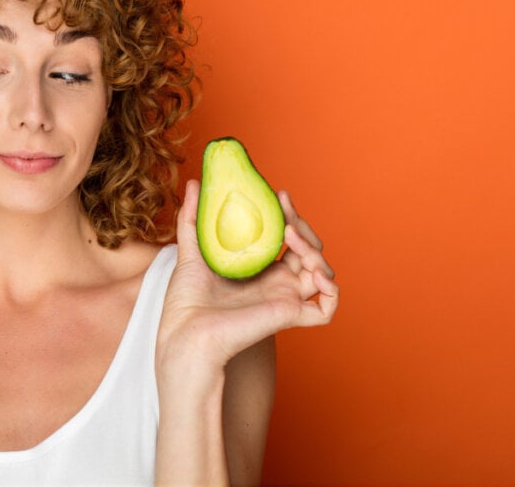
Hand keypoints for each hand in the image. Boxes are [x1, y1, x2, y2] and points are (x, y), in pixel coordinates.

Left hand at [157, 180, 338, 375]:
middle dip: (304, 226)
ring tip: (291, 236)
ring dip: (316, 250)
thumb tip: (195, 182)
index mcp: (258, 269)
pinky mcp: (289, 316)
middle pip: (309, 250)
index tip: (279, 194)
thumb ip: (193, 218)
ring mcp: (285, 299)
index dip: (289, 215)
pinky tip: (313, 271)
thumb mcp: (191, 250)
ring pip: (323, 273)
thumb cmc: (185, 301)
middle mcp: (276, 283)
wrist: (184, 332)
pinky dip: (330, 290)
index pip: (287, 237)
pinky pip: (325, 308)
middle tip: (285, 207)